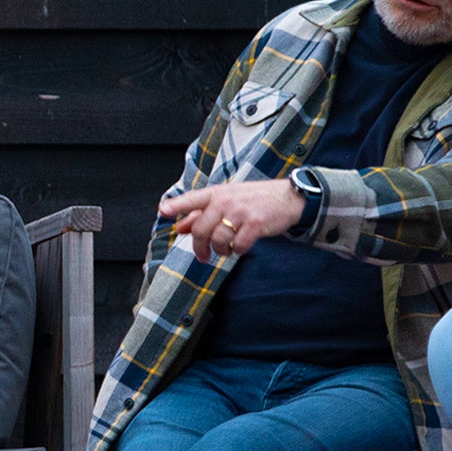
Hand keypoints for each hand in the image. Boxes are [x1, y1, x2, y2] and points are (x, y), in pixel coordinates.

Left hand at [160, 178, 304, 262]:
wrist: (288, 198)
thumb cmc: (253, 200)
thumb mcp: (226, 201)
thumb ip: (201, 213)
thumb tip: (179, 228)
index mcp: (216, 193)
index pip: (192, 199)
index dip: (176, 206)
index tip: (163, 211)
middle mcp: (226, 200)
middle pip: (200, 229)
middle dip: (199, 248)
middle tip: (203, 257)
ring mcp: (240, 211)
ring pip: (217, 240)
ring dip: (220, 251)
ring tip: (226, 250)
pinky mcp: (255, 223)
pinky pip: (238, 245)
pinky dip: (237, 250)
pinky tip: (240, 247)